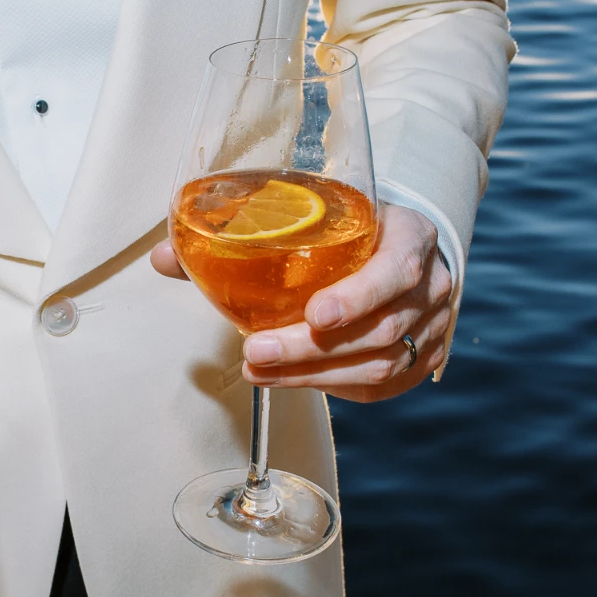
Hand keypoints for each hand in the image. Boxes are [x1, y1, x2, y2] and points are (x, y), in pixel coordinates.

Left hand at [151, 202, 451, 401]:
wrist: (402, 242)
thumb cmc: (351, 227)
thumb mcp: (313, 210)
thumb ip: (240, 230)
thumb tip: (164, 257)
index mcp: (411, 236)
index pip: (396, 270)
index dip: (358, 296)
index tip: (314, 314)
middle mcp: (432, 285)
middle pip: (380, 329)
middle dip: (313, 349)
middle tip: (256, 352)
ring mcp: (432, 327)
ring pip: (380, 365)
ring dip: (314, 375)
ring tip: (259, 370)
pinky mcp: (422, 360)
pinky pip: (380, 386)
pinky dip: (333, 386)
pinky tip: (292, 381)